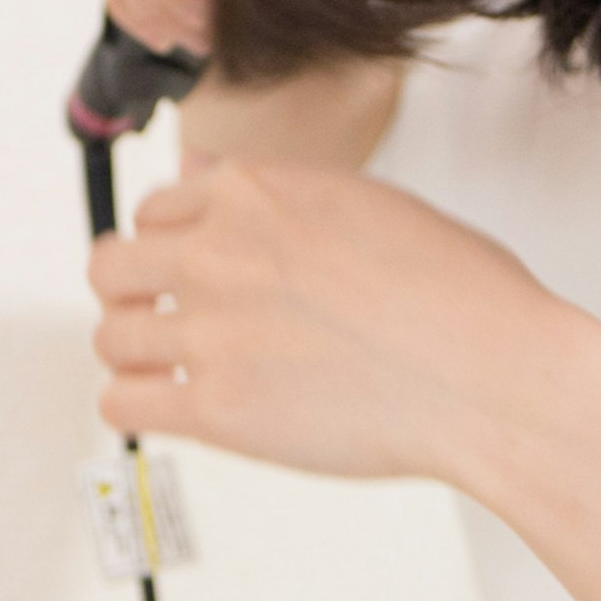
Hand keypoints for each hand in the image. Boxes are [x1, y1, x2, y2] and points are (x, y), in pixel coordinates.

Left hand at [85, 158, 587, 487]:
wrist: (490, 372)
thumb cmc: (460, 294)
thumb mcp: (372, 202)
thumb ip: (289, 198)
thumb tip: (239, 193)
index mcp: (257, 192)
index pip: (156, 208)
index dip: (168, 242)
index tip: (179, 268)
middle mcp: (220, 251)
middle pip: (111, 266)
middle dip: (131, 293)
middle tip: (157, 317)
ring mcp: (213, 328)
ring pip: (110, 336)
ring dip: (133, 352)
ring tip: (166, 368)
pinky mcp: (217, 407)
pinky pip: (124, 404)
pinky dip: (137, 407)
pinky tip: (169, 408)